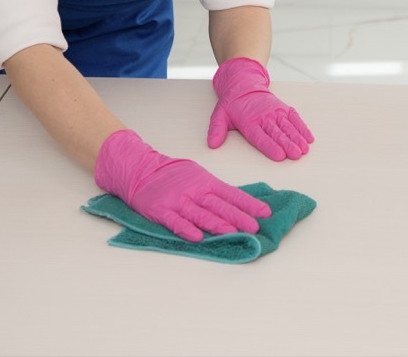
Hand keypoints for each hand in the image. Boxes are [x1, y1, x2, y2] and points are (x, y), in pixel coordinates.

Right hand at [94, 129, 270, 241]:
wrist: (142, 170)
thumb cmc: (174, 175)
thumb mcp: (199, 177)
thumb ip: (215, 191)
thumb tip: (240, 204)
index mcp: (207, 182)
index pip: (232, 194)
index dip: (249, 204)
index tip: (265, 213)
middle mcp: (195, 191)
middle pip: (220, 206)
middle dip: (239, 217)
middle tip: (254, 227)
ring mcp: (178, 201)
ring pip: (200, 214)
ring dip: (217, 224)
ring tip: (232, 232)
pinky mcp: (161, 211)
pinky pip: (175, 222)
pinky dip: (186, 229)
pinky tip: (198, 237)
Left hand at [207, 57, 313, 160]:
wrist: (244, 84)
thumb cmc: (232, 104)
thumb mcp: (220, 115)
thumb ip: (216, 129)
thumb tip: (212, 144)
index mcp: (249, 121)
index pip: (260, 137)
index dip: (270, 146)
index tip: (279, 156)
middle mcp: (264, 117)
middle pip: (278, 133)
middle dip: (288, 144)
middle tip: (296, 154)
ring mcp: (276, 112)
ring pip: (288, 126)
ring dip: (297, 138)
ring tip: (304, 149)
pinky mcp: (283, 108)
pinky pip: (295, 118)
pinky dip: (302, 127)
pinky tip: (309, 138)